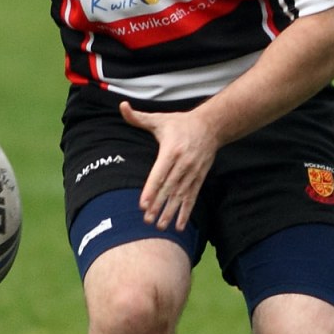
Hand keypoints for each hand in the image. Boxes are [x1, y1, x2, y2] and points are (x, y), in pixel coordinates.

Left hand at [119, 101, 218, 230]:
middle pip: (168, 188)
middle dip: (158, 206)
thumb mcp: (159, 119)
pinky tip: (179, 227)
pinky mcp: (199, 179)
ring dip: (170, 213)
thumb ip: (138, 117)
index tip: (143, 204)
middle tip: (146, 220)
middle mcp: (183, 164)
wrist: (211, 126)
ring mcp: (193, 173)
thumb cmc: (180, 123)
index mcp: (171, 150)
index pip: (159, 173)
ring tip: (160, 227)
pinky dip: (185, 213)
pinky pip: (191, 198)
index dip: (151, 189)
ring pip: (180, 196)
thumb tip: (122, 106)